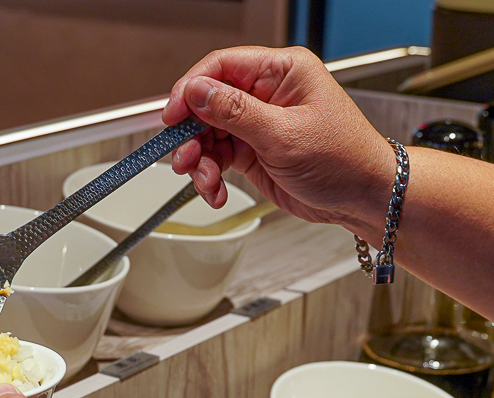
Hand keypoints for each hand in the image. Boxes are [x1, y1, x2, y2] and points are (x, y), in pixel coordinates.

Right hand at [162, 45, 393, 239]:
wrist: (360, 197)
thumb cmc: (343, 159)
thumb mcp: (284, 134)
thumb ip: (236, 112)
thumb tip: (198, 91)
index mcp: (281, 72)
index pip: (222, 66)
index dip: (191, 89)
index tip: (172, 115)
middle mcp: (266, 94)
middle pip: (207, 104)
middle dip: (192, 135)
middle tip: (185, 158)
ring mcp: (257, 124)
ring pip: (208, 136)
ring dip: (200, 162)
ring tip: (205, 182)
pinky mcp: (252, 152)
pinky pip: (217, 160)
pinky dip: (211, 178)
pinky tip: (217, 191)